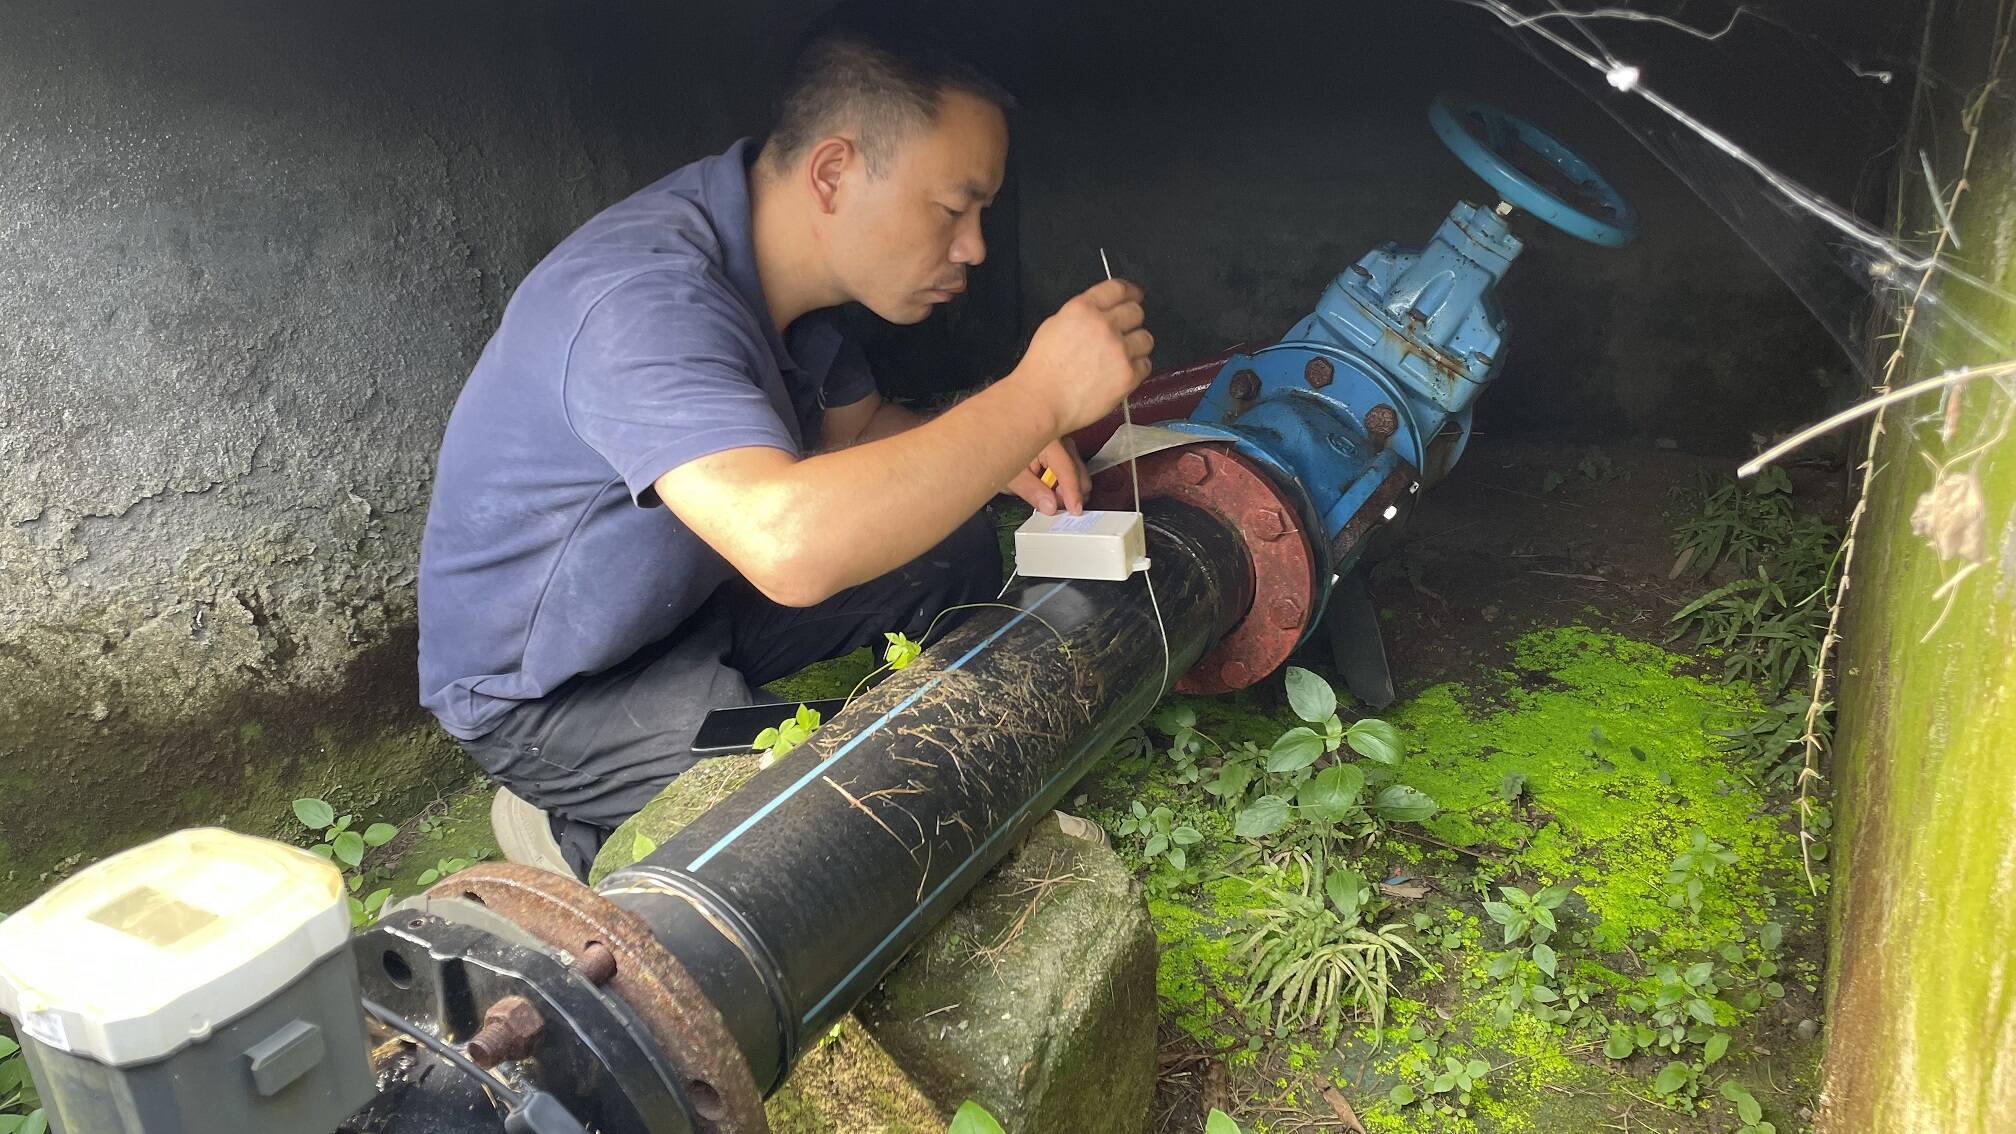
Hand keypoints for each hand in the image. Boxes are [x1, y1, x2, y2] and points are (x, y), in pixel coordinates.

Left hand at [1004, 436, 1088, 514]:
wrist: (997, 443)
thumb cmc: (1000, 452)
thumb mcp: (1012, 476)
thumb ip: (1032, 491)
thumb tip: (1051, 505)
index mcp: (1050, 442)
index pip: (1068, 470)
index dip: (1073, 494)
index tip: (1074, 510)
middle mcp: (1061, 441)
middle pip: (1079, 474)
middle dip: (1067, 494)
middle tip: (1048, 503)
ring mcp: (1065, 446)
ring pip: (1077, 475)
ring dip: (1064, 490)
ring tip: (1041, 491)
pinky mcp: (1064, 453)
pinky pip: (1072, 473)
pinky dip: (1062, 485)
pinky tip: (1045, 485)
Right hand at [1010, 277, 1152, 434]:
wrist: (1042, 401)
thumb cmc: (1041, 370)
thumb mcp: (1054, 326)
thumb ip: (1082, 315)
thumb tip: (1101, 313)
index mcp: (1083, 309)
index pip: (1117, 289)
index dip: (1130, 291)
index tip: (1134, 295)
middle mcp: (1104, 325)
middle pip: (1136, 312)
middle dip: (1132, 321)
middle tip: (1125, 332)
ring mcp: (1119, 350)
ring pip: (1145, 338)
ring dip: (1136, 345)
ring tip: (1120, 357)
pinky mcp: (1128, 375)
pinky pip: (1145, 365)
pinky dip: (1136, 369)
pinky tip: (1119, 373)